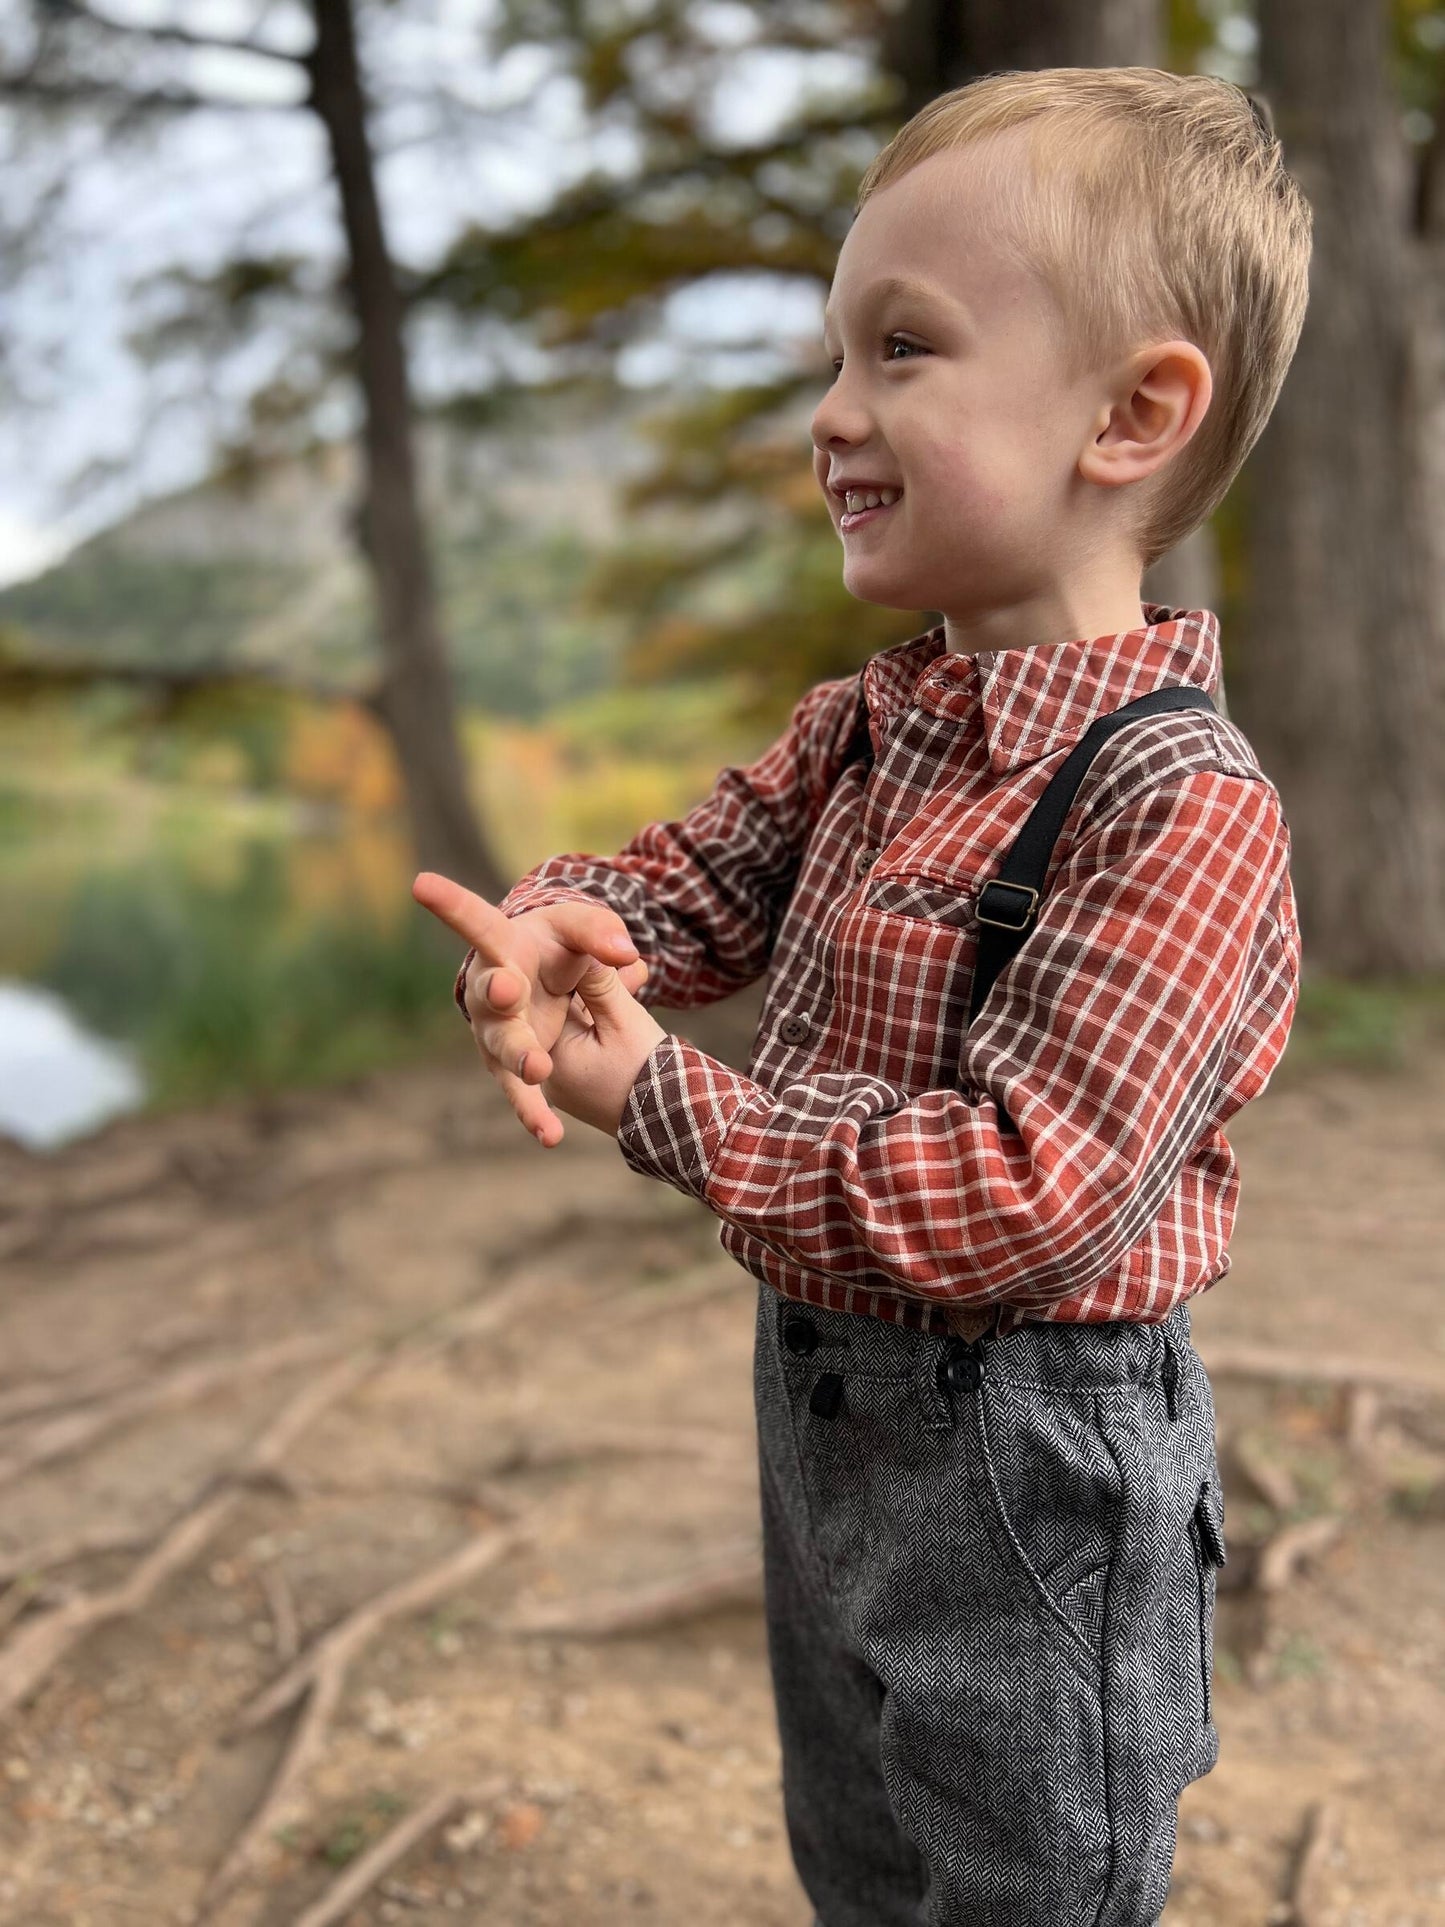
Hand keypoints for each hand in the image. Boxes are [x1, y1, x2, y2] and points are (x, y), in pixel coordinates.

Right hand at [412, 871, 649, 1145]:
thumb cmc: (558, 947)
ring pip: (502, 1048)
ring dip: (520, 1058)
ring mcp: (497, 1033)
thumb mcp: (580, 929)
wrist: (550, 986)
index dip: (451, 904)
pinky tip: (549, 1136)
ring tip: (539, 1069)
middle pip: (490, 994)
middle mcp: (491, 989)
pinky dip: (533, 1112)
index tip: (421, 883)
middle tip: (508, 990)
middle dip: (497, 994)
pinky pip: (520, 1093)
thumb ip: (600, 932)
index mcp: (502, 946)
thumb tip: (630, 957)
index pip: (478, 923)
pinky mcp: (512, 1066)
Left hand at [542, 955, 668, 1137]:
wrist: (677, 1122)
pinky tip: (630, 1000)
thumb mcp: (622, 1018)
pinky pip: (591, 1044)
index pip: (553, 999)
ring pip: (582, 1027)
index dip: (576, 969)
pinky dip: (608, 1026)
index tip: (597, 950)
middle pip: (567, 1012)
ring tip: (636, 977)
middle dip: (596, 985)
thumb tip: (582, 948)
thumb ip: (599, 981)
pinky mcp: (585, 1085)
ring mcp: (566, 1082)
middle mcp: (549, 1073)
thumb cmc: (646, 1071)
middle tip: (624, 966)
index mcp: (549, 1057)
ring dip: (606, 1003)